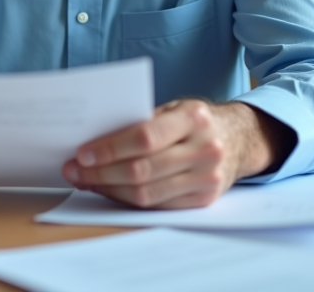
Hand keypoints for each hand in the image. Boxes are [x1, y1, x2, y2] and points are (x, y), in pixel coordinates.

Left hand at [61, 100, 293, 208]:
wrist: (238, 138)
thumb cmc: (195, 120)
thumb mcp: (174, 108)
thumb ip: (143, 121)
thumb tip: (94, 140)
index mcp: (194, 117)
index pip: (144, 138)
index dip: (109, 148)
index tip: (82, 154)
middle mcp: (204, 148)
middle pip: (142, 170)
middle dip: (101, 173)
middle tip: (74, 171)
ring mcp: (207, 177)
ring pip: (147, 193)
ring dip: (109, 189)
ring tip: (86, 182)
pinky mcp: (204, 199)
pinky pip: (158, 205)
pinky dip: (128, 200)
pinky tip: (111, 190)